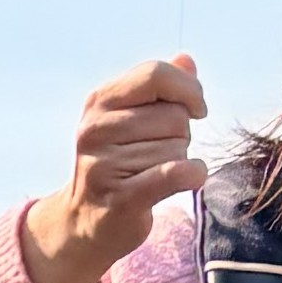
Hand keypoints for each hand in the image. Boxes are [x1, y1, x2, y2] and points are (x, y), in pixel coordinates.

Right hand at [17, 54, 208, 282]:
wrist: (85, 222)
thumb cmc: (117, 164)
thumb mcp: (130, 119)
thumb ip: (159, 88)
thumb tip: (186, 60)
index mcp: (99, 101)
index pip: (155, 75)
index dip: (187, 89)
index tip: (196, 108)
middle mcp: (96, 129)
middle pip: (174, 115)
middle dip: (180, 133)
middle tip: (159, 151)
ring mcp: (105, 165)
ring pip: (179, 147)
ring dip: (179, 160)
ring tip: (153, 172)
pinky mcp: (122, 199)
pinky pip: (176, 173)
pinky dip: (193, 175)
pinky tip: (188, 178)